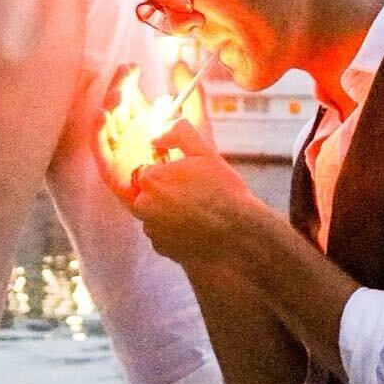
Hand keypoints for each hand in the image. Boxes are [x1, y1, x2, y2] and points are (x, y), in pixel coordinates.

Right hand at [96, 57, 214, 200]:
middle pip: (116, 108)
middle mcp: (130, 139)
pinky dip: (98, 133)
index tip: (134, 66)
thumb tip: (180, 64)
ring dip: (108, 107)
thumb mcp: (198, 126)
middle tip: (125, 73)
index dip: (128, 81)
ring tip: (118, 93)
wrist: (208, 207)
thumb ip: (192, 96)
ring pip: (107, 126)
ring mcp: (121, 155)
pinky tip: (103, 114)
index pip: (130, 98)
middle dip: (118, 88)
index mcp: (146, 126)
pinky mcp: (114, 174)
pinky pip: (101, 152)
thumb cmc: (202, 171)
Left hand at [129, 118, 260, 264]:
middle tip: (192, 195)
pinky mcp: (162, 249)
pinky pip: (162, 236)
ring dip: (167, 213)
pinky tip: (196, 229)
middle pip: (146, 195)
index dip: (168, 174)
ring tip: (198, 213)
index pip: (148, 172)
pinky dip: (173, 232)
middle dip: (164, 193)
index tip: (185, 179)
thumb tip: (156, 138)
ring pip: (153, 216)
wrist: (239, 235)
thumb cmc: (223, 192)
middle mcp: (144, 206)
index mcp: (151, 179)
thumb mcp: (204, 153)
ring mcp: (152, 230)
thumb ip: (178, 134)